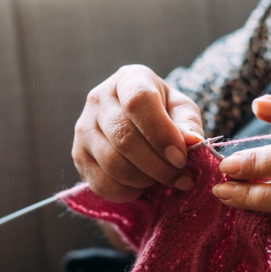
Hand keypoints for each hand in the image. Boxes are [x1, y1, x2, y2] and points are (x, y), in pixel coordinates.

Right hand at [72, 65, 203, 201]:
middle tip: (182, 178)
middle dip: (159, 166)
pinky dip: (127, 192)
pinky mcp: (78, 155)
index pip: (139, 102)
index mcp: (129, 79)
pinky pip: (100, 183)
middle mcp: (99, 99)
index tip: (181, 158)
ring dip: (145, 180)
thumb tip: (192, 142)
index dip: (161, 134)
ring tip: (163, 179)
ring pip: (113, 164)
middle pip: (125, 138)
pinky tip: (142, 186)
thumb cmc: (164, 111)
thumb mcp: (182, 109)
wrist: (138, 119)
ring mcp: (84, 128)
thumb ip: (188, 123)